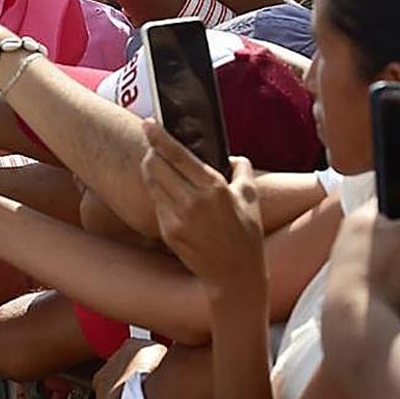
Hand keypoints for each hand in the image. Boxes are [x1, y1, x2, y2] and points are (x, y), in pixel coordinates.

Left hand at [139, 120, 264, 291]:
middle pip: (155, 165)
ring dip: (152, 170)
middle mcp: (193, 202)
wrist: (235, 274)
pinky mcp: (168, 232)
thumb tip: (228, 155)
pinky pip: (157, 203)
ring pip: (152, 182)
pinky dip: (159, 193)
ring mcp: (177, 219)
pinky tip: (169, 193)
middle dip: (151, 152)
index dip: (159, 136)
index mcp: (214, 188)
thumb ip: (241, 167)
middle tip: (154, 147)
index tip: (149, 123)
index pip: (177, 155)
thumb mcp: (250, 196)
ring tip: (159, 166)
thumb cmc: (246, 233)